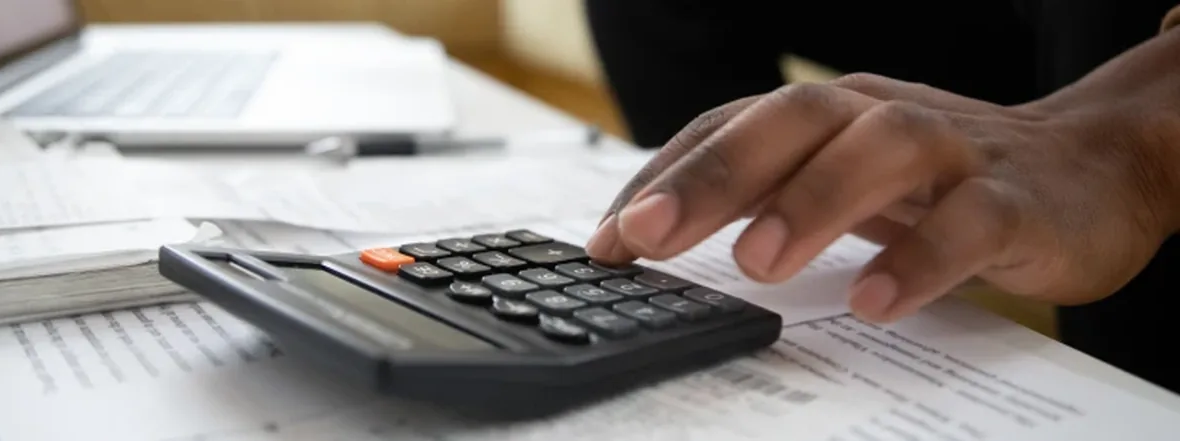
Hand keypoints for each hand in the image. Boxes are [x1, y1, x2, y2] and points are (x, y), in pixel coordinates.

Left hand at [585, 69, 1179, 322]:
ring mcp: (950, 150)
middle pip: (792, 120)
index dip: (665, 176)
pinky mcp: (1013, 199)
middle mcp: (880, 115)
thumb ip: (762, 196)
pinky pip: (968, 221)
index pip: (731, 126)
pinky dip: (919, 257)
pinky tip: (873, 301)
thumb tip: (652, 238)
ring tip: (756, 265)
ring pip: (879, 151)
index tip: (606, 240)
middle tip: (645, 238)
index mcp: (829, 113)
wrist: (1088, 168)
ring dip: (810, 203)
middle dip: (712, 177)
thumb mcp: (841, 177)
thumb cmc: (939, 177)